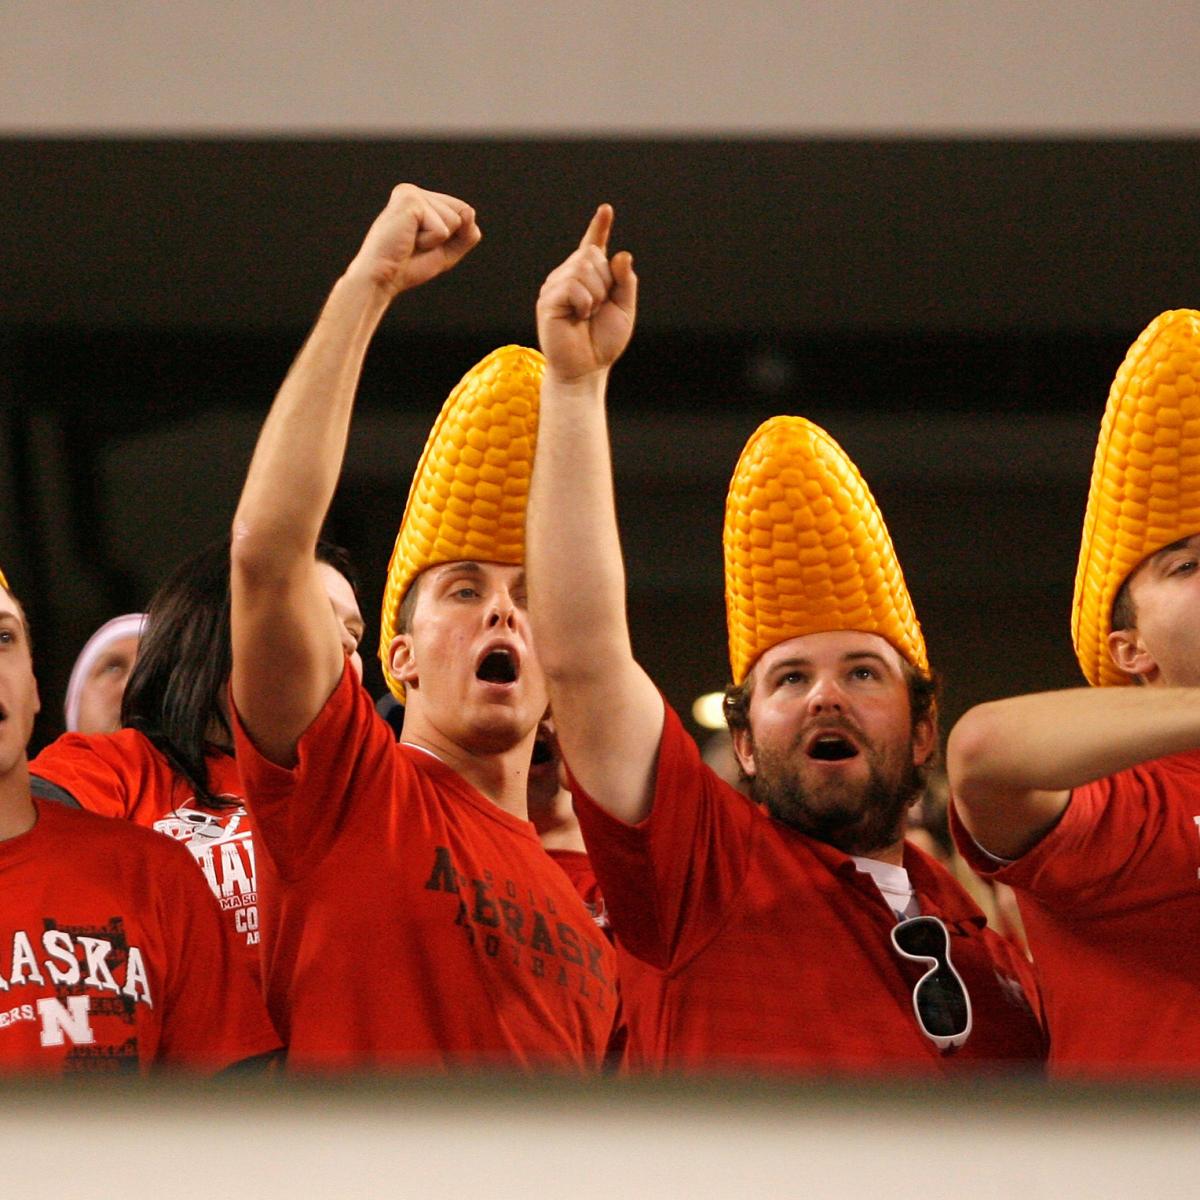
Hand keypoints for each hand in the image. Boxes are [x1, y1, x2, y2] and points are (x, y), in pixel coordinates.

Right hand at [347, 184, 480, 296]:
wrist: (382, 278)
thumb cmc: (408, 266)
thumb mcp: (447, 251)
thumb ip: (466, 234)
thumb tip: (470, 211)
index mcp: (422, 200)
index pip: (462, 213)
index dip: (451, 238)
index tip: (422, 245)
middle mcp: (415, 192)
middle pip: (463, 214)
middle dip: (446, 239)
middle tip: (416, 245)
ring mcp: (411, 193)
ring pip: (455, 220)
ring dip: (436, 241)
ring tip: (410, 242)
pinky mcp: (410, 200)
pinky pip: (442, 229)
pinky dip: (430, 242)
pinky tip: (408, 240)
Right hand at [537, 205, 636, 382]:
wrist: (587, 368)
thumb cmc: (603, 342)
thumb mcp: (624, 309)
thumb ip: (626, 281)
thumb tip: (621, 254)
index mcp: (589, 278)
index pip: (593, 246)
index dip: (599, 228)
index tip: (606, 210)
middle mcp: (569, 277)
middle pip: (591, 254)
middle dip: (605, 280)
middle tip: (598, 307)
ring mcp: (556, 286)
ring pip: (582, 267)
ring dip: (595, 294)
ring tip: (587, 315)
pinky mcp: (548, 299)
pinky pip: (573, 286)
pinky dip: (584, 303)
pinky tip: (578, 318)